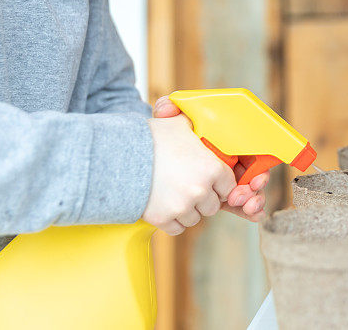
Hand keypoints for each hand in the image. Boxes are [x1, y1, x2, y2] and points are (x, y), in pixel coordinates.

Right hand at [152, 95, 268, 222]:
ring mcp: (183, 207)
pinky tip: (165, 205)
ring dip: (188, 210)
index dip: (218, 183)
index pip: (229, 186)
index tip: (207, 180)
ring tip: (174, 194)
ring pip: (196, 218)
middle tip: (188, 187)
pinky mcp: (164, 219)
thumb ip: (198, 126)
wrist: (118, 155)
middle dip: (204, 198)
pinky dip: (173, 221)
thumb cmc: (151, 138)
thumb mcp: (180, 124)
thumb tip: (205, 119)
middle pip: (213, 205)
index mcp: (212, 168)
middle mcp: (201, 189)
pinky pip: (178, 228)